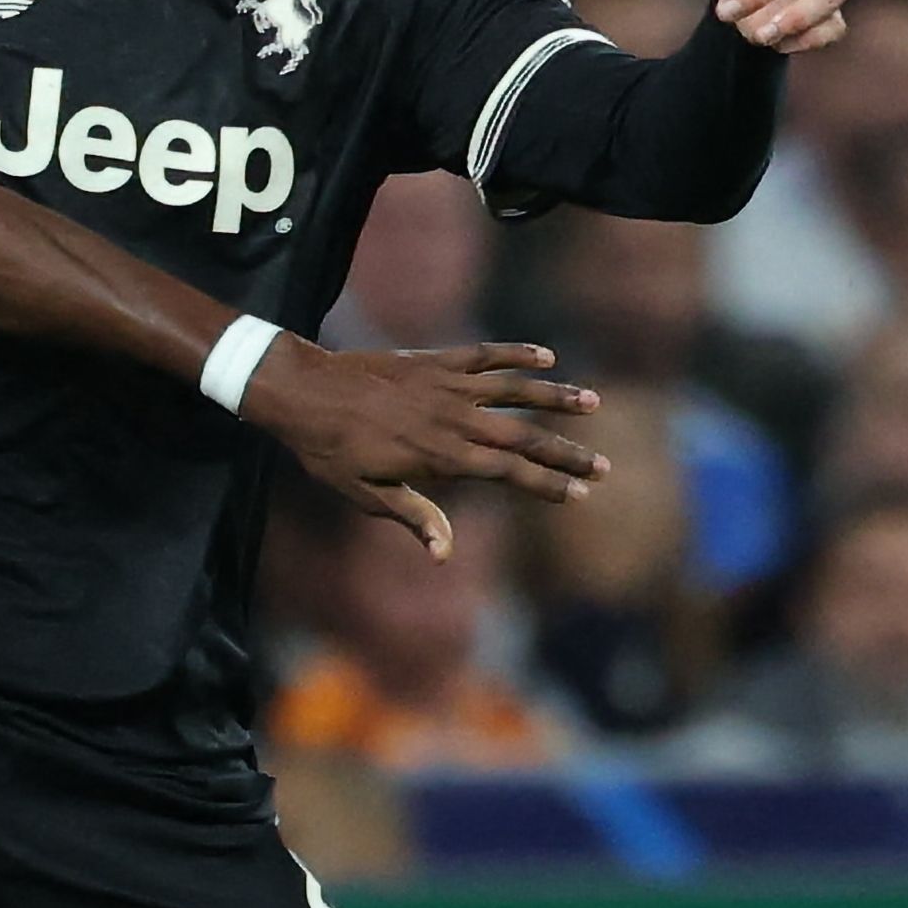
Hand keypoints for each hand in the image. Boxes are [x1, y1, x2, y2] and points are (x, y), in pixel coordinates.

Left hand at [239, 335, 604, 554]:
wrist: (303, 392)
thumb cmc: (330, 451)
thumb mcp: (365, 494)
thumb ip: (412, 516)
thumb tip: (444, 555)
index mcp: (441, 457)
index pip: (508, 473)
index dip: (548, 483)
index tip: (581, 494)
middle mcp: (453, 419)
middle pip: (524, 436)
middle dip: (568, 452)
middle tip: (605, 466)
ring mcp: (447, 385)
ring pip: (515, 390)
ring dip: (557, 397)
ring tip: (594, 403)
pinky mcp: (435, 359)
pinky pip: (485, 354)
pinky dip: (517, 353)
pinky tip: (547, 355)